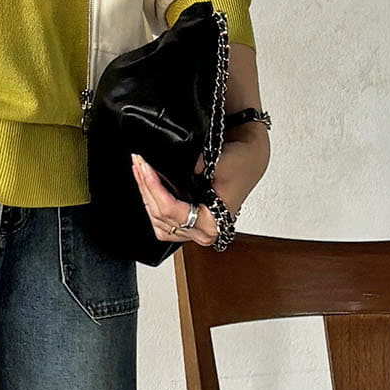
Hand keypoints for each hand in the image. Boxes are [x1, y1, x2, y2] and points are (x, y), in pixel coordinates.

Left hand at [131, 123, 268, 248]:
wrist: (251, 157)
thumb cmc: (243, 162)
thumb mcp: (218, 162)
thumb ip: (189, 169)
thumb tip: (164, 168)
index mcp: (212, 224)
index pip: (171, 211)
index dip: (153, 188)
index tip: (144, 167)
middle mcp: (203, 232)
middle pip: (161, 217)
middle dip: (145, 188)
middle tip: (137, 163)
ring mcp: (195, 230)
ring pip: (158, 221)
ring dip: (146, 196)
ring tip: (139, 172)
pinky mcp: (189, 222)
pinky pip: (163, 220)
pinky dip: (152, 203)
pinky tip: (146, 185)